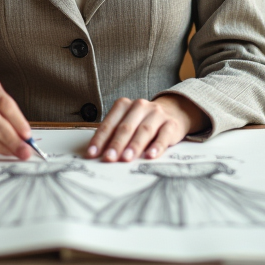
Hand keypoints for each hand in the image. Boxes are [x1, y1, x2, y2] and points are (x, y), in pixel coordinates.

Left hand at [86, 96, 208, 161]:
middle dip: (116, 144)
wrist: (172, 112)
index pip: (109, 124)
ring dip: (134, 146)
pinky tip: (151, 155)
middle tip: (109, 158)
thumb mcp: (126, 123)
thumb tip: (98, 155)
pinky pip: (164, 135)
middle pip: (126, 127)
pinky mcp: (171, 124)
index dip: (100, 139)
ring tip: (127, 159)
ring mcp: (157, 114)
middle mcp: (140, 106)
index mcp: (124, 105)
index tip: (92, 154)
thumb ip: (113, 135)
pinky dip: (157, 146)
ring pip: (144, 130)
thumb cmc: (142, 122)